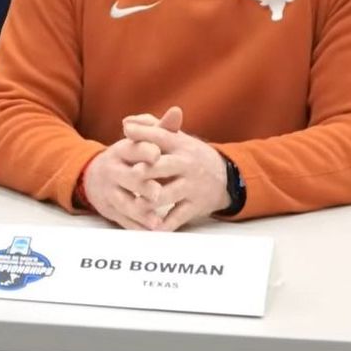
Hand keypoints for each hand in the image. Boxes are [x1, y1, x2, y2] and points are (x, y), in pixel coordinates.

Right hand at [81, 136, 164, 230]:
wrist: (93, 177)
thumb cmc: (125, 158)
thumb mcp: (139, 141)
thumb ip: (160, 129)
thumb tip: (178, 111)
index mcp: (122, 151)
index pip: (133, 149)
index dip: (145, 152)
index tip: (157, 154)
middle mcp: (113, 170)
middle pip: (128, 178)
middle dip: (142, 185)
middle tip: (158, 192)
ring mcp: (110, 192)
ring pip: (124, 202)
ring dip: (141, 212)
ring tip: (156, 220)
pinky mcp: (111, 210)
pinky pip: (125, 220)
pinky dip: (139, 226)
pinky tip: (152, 231)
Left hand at [123, 106, 228, 231]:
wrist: (225, 176)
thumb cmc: (188, 154)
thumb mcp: (175, 137)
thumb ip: (150, 126)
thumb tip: (126, 122)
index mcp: (179, 144)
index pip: (160, 136)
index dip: (144, 133)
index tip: (126, 132)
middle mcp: (185, 164)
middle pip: (164, 166)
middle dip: (148, 170)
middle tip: (132, 173)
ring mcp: (191, 186)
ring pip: (170, 193)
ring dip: (153, 200)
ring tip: (137, 205)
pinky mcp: (195, 205)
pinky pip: (179, 216)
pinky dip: (167, 224)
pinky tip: (154, 228)